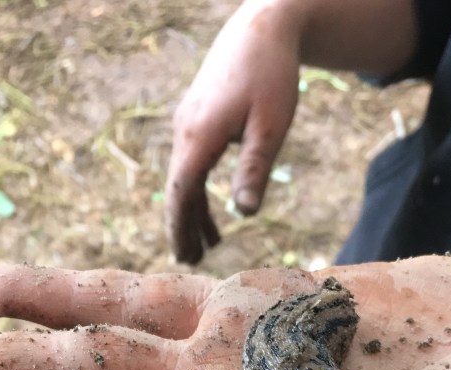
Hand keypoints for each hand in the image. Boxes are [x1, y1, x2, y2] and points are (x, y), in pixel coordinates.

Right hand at [166, 0, 300, 262]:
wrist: (262, 27)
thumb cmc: (272, 75)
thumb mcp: (271, 127)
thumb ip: (254, 169)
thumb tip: (246, 213)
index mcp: (200, 136)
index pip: (181, 192)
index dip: (180, 227)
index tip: (182, 257)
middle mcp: (186, 131)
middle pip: (178, 189)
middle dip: (183, 227)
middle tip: (189, 262)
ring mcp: (189, 124)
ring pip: (185, 178)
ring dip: (194, 212)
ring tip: (205, 246)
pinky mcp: (199, 119)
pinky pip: (193, 164)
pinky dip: (200, 191)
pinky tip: (214, 210)